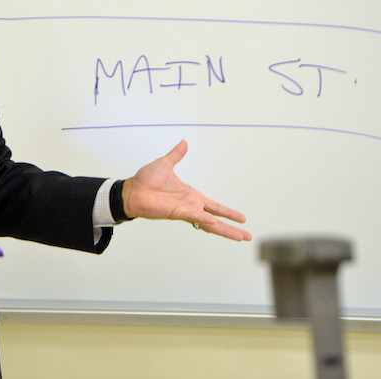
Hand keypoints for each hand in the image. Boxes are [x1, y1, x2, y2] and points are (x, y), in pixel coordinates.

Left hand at [121, 140, 251, 241]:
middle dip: (233, 228)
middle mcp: (191, 206)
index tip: (242, 218)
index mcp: (191, 196)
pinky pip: (197, 218)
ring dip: (226, 231)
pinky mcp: (179, 213)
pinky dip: (207, 221)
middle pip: (217, 219)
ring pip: (211, 224)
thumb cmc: (145, 180)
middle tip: (247, 236)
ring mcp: (186, 211)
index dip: (228, 212)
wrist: (132, 189)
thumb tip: (184, 143)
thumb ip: (177, 155)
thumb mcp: (165, 164)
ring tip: (241, 237)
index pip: (215, 207)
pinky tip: (218, 225)